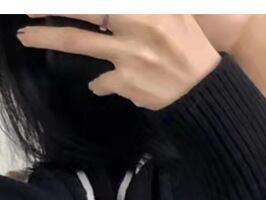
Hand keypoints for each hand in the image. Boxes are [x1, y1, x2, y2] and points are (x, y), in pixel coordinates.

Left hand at [17, 14, 220, 109]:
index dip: (70, 1)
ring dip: (47, 39)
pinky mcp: (129, 83)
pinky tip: (100, 84)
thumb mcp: (174, 14)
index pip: (98, 0)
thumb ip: (148, 7)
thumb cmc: (192, 49)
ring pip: (77, 42)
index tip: (46, 2)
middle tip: (26, 8)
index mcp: (146, 8)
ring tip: (27, 37)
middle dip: (48, 7)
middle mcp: (136, 27)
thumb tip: (114, 8)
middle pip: (81, 10)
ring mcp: (130, 56)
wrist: (208, 94)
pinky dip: (99, 83)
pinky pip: (102, 81)